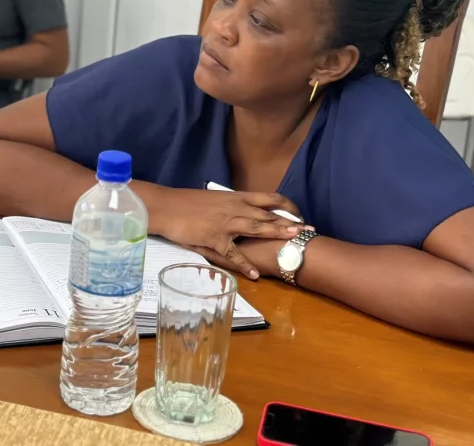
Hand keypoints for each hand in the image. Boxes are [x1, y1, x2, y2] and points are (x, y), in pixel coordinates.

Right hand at [158, 190, 306, 279]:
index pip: (268, 198)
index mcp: (234, 197)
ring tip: (293, 241)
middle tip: (309, 229)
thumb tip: (243, 210)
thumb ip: (229, 206)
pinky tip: (256, 275)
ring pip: (256, 228)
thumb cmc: (185, 202)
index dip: (286, 206)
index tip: (299, 213)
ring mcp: (225, 223)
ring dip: (276, 234)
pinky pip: (233, 253)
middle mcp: (234, 207)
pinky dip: (245, 265)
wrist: (165, 206)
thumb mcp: (211, 200)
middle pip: (268, 213)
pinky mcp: (214, 238)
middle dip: (290, 222)